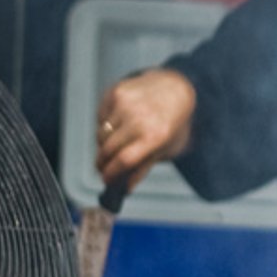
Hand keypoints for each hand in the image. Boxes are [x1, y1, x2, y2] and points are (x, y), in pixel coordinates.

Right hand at [94, 68, 196, 190]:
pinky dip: (105, 125)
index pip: (123, 160)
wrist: (175, 87)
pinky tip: (119, 123)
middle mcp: (138, 118)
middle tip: (103, 168)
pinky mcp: (115, 92)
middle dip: (102, 163)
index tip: (106, 180)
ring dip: (103, 144)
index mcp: (154, 136)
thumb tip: (125, 189)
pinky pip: (101, 117)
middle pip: (107, 149)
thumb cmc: (173, 121)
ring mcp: (125, 103)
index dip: (110, 173)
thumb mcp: (166, 148)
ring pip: (101, 134)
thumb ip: (143, 168)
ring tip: (115, 145)